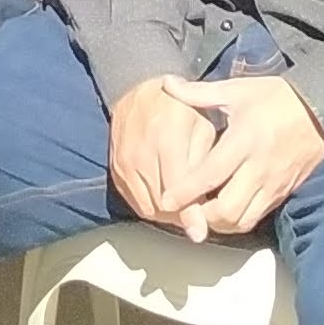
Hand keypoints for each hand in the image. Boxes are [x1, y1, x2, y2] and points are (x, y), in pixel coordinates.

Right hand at [106, 78, 222, 228]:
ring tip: (185, 210)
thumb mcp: (202, 125)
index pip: (178, 186)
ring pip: (148, 207)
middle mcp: (141, 153)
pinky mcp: (116, 171)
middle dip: (182, 217)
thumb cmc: (180, 109)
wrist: (139, 92)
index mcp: (167, 137)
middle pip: (161, 203)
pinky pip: (135, 202)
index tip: (200, 233)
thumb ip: (205, 162)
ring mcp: (124, 163)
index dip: (190, 213)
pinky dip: (153, 208)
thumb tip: (208, 201)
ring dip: (168, 216)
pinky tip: (167, 201)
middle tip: (199, 219)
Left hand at [154, 74, 323, 238]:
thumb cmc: (277, 97)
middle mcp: (259, 167)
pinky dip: (239, 219)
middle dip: (202, 216)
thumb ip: (199, 93)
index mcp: (244, 140)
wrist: (323, 106)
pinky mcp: (284, 191)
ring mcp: (274, 183)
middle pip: (227, 209)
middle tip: (186, 210)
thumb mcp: (237, 90)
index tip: (167, 201)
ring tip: (204, 213)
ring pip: (243, 219)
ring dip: (220, 222)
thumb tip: (167, 84)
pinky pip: (258, 215)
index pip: (210, 174)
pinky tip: (227, 210)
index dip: (186, 192)